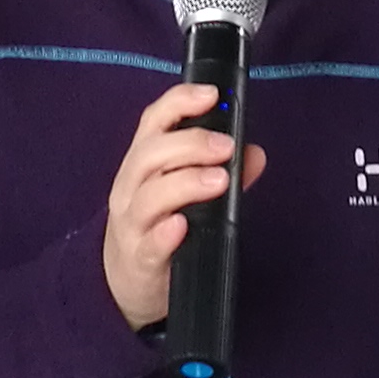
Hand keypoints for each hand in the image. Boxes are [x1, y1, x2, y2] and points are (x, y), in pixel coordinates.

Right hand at [102, 82, 263, 329]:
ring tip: (220, 181)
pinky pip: (149, 244)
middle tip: (226, 147)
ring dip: (185, 183)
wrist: (125, 282)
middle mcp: (132, 187)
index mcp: (143, 162)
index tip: (212, 95)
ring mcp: (132, 224)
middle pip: (151, 154)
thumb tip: (254, 154)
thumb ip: (222, 172)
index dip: (179, 102)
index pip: (153, 121)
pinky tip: (182, 226)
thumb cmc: (157, 225)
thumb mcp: (184, 194)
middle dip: (190, 143)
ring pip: (150, 196)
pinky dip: (165, 233)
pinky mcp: (140, 260)